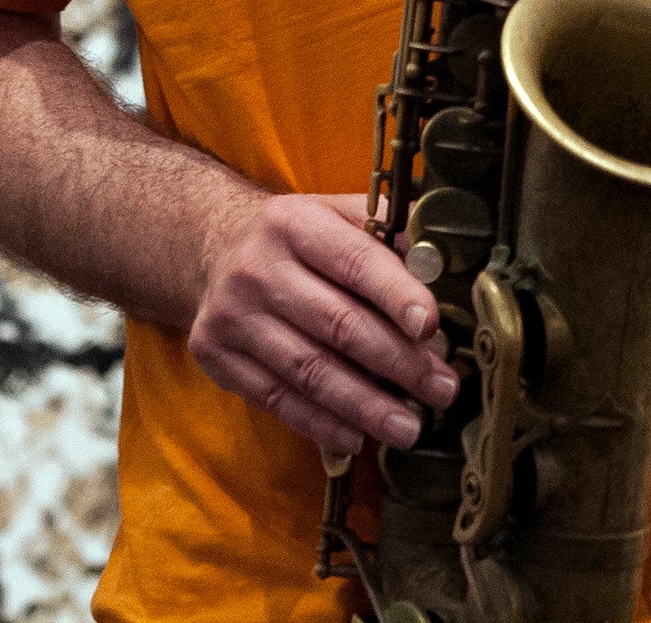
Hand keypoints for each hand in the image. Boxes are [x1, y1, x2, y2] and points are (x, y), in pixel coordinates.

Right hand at [184, 192, 456, 457]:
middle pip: (337, 324)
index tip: (431, 328)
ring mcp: (232, 315)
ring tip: (408, 427)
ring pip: (308, 371)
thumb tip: (438, 272)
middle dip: (398, 363)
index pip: (354, 261)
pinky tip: (357, 436)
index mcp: (294, 223)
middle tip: (441, 390)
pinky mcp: (215, 355)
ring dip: (365, 406)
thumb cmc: (295, 238)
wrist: (210, 247)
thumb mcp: (335, 212)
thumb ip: (386, 235)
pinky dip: (321, 423)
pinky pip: (276, 398)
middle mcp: (258, 267)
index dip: (396, 296)